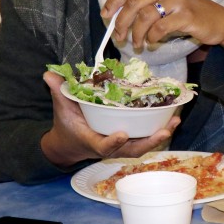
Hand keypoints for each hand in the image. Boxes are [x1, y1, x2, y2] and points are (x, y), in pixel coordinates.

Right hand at [39, 71, 179, 167]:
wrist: (70, 144)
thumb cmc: (67, 125)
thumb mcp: (61, 109)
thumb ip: (59, 92)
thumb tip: (48, 74)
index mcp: (92, 140)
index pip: (103, 145)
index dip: (113, 142)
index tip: (122, 134)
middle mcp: (109, 146)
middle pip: (131, 149)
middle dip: (148, 142)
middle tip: (164, 131)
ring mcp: (121, 145)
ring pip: (142, 145)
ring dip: (159, 135)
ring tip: (175, 122)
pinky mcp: (129, 141)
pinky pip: (146, 138)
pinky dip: (159, 130)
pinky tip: (173, 118)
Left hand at [102, 0, 223, 65]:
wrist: (219, 21)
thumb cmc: (189, 14)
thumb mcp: (167, 2)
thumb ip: (146, 4)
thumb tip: (117, 18)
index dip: (113, 0)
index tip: (106, 15)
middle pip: (133, 3)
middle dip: (121, 22)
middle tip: (119, 37)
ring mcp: (178, 1)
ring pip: (144, 17)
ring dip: (136, 34)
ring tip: (137, 44)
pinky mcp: (186, 16)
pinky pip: (160, 28)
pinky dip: (152, 38)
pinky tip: (153, 42)